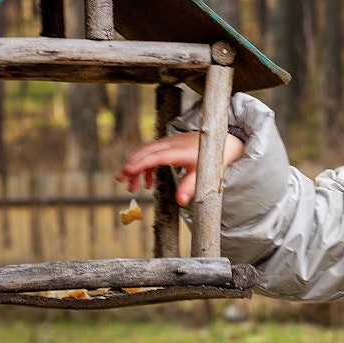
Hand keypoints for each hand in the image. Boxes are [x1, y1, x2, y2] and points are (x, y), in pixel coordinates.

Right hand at [115, 132, 245, 205]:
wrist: (223, 141)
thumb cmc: (214, 158)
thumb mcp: (204, 175)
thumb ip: (191, 187)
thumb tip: (180, 201)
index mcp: (178, 151)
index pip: (155, 156)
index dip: (140, 164)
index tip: (127, 171)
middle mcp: (171, 144)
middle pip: (145, 151)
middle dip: (131, 165)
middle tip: (120, 179)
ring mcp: (169, 143)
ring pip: (146, 152)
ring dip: (136, 167)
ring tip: (131, 187)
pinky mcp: (169, 146)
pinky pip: (153, 155)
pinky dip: (147, 168)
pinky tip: (147, 184)